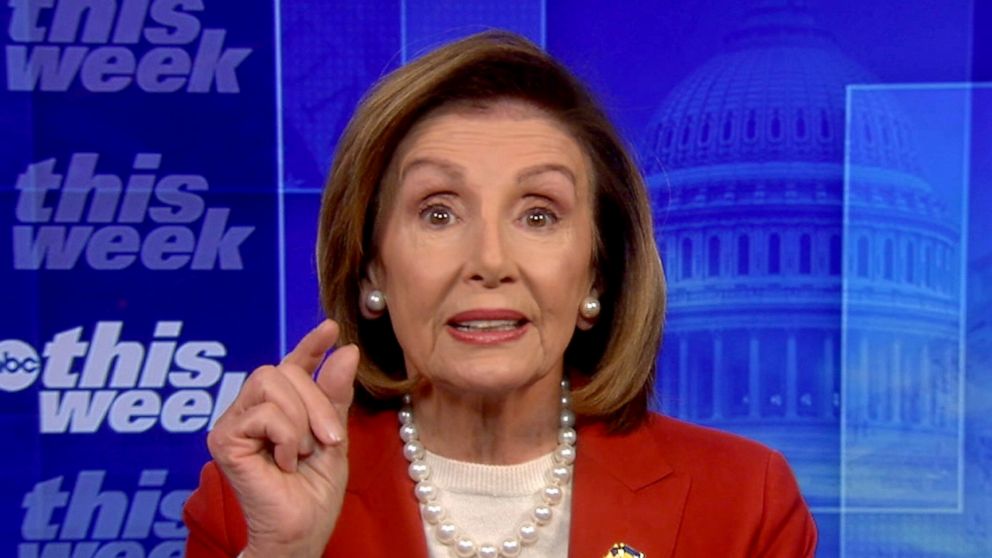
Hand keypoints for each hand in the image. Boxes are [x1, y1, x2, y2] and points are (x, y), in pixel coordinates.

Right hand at [206, 320, 358, 557]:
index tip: (331, 329)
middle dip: (317, 401)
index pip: (291, 368)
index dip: (309, 346)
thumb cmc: (314, 493)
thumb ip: (334, 395)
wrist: (301, 531)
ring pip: (271, 383)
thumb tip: (344, 350)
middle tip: (329, 440)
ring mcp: (234, 424)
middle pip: (282, 371)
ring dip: (302, 420)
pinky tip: (284, 463)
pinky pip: (265, 413)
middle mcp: (251, 411)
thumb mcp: (334, 436)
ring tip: (303, 454)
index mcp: (279, 410)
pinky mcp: (223, 439)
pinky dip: (287, 437)